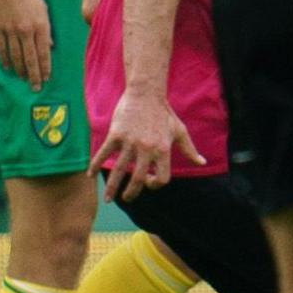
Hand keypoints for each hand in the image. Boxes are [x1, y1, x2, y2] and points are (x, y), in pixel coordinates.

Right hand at [0, 0, 52, 89]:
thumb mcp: (44, 9)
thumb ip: (46, 29)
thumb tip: (49, 46)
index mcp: (40, 25)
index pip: (44, 53)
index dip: (45, 68)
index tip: (46, 79)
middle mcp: (26, 30)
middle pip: (30, 59)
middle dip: (34, 76)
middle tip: (36, 88)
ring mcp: (10, 30)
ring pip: (16, 56)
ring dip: (20, 70)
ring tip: (23, 79)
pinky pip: (1, 48)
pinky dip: (5, 60)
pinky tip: (8, 68)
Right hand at [90, 87, 206, 201]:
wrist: (146, 93)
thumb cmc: (164, 114)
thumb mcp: (180, 131)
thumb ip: (190, 150)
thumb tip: (202, 162)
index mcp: (163, 150)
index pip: (162, 177)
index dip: (156, 184)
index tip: (149, 182)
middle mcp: (147, 148)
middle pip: (139, 179)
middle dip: (132, 193)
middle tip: (127, 199)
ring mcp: (130, 142)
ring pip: (119, 170)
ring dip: (112, 188)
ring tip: (108, 200)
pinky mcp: (116, 134)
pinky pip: (104, 153)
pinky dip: (95, 165)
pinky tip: (90, 175)